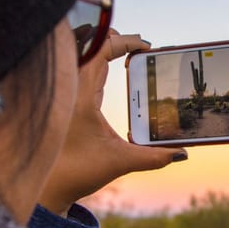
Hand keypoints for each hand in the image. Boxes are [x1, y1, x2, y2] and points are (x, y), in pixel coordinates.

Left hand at [39, 31, 186, 215]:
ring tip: (127, 52)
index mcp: (81, 94)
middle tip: (139, 47)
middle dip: (116, 40)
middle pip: (90, 46)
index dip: (125, 41)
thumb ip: (153, 157)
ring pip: (83, 57)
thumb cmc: (76, 172)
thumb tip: (180, 153)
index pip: (101, 49)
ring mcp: (67, 94)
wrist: (48, 187)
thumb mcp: (120, 162)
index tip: (146, 47)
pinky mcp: (67, 103)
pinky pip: (81, 71)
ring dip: (104, 50)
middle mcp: (71, 89)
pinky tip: (111, 73)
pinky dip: (97, 64)